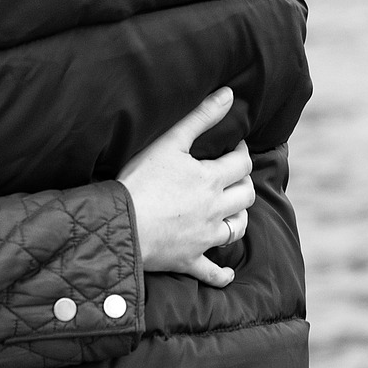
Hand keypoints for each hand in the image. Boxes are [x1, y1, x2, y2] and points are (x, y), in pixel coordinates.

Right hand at [117, 87, 256, 287]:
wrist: (122, 225)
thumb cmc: (141, 180)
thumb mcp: (170, 141)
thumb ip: (200, 117)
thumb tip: (229, 94)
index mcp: (211, 179)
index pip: (241, 162)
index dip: (241, 150)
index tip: (235, 145)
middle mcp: (214, 209)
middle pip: (245, 196)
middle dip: (244, 183)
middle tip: (233, 175)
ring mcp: (203, 238)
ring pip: (235, 230)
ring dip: (239, 219)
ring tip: (232, 210)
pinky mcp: (189, 260)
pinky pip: (212, 272)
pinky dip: (221, 273)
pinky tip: (227, 273)